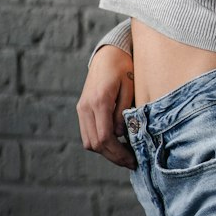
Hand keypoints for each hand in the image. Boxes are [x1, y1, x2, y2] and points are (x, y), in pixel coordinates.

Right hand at [76, 44, 135, 169]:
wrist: (108, 53)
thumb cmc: (124, 67)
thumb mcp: (130, 87)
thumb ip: (125, 112)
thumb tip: (121, 135)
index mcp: (100, 101)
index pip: (105, 137)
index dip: (119, 153)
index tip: (133, 159)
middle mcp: (86, 107)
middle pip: (95, 144)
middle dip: (113, 156)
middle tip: (131, 161)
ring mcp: (81, 108)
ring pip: (88, 142)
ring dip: (105, 152)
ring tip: (124, 153)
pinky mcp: (81, 108)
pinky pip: (87, 133)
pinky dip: (99, 142)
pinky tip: (115, 142)